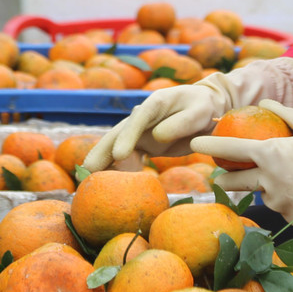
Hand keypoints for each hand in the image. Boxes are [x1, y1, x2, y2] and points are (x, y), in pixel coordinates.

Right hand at [82, 79, 231, 172]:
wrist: (206, 108)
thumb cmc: (203, 107)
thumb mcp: (199, 112)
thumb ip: (181, 123)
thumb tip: (157, 137)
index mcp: (155, 104)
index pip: (137, 119)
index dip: (126, 137)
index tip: (119, 155)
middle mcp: (141, 117)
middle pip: (117, 134)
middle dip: (102, 152)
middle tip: (87, 172)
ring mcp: (139, 131)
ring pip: (116, 147)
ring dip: (103, 163)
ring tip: (89, 183)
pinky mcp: (142, 144)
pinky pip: (127, 158)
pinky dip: (117, 170)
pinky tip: (110, 187)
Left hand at [192, 99, 292, 222]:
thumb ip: (283, 113)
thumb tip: (264, 102)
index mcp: (271, 154)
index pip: (230, 150)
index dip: (210, 146)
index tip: (194, 144)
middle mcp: (270, 181)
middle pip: (236, 182)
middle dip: (225, 179)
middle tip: (219, 177)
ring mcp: (282, 202)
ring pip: (264, 195)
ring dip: (266, 189)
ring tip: (283, 180)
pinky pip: (285, 208)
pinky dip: (289, 201)